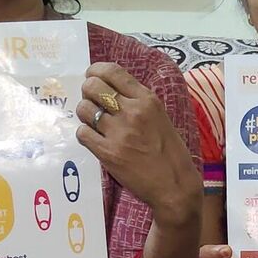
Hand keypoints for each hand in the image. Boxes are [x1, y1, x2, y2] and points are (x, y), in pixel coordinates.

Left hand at [75, 63, 202, 227]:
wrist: (174, 186)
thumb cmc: (171, 153)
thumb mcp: (161, 118)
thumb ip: (139, 103)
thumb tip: (113, 91)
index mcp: (147, 100)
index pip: (113, 72)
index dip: (96, 70)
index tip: (92, 75)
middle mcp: (132, 112)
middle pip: (92, 86)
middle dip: (87, 91)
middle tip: (91, 100)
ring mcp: (118, 132)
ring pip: (84, 109)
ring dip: (84, 113)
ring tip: (93, 121)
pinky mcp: (107, 153)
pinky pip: (82, 133)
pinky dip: (85, 134)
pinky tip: (94, 139)